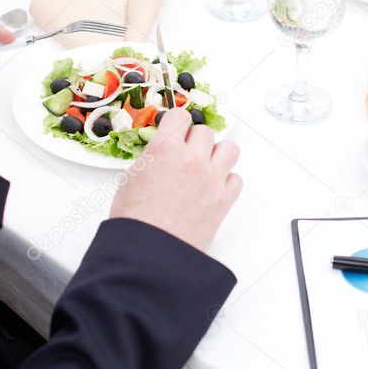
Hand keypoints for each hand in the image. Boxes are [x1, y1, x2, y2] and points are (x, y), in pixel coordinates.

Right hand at [110, 108, 241, 252]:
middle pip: (205, 132)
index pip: (181, 116)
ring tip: (206, 166)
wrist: (149, 252)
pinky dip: (227, 181)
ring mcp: (211, 178)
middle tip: (186, 154)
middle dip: (195, 140)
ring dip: (218, 154)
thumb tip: (161, 154)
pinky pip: (236, 178)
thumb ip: (152, 159)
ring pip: (230, 148)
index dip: (176, 123)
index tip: (175, 130)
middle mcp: (192, 159)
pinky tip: (213, 188)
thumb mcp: (132, 178)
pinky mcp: (223, 200)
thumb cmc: (135, 220)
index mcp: (166, 149)